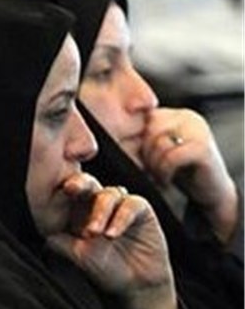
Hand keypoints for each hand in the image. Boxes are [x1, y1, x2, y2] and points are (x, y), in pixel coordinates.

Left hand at [47, 173, 180, 308]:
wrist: (137, 285)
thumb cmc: (105, 269)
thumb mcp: (79, 256)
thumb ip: (62, 242)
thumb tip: (44, 233)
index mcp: (78, 212)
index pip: (69, 194)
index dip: (61, 188)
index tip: (55, 191)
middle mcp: (98, 204)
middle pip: (88, 184)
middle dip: (79, 183)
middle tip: (71, 188)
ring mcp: (119, 205)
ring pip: (108, 194)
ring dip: (99, 211)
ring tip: (94, 233)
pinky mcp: (140, 210)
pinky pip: (130, 204)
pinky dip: (121, 217)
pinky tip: (112, 234)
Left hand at [141, 107, 236, 242]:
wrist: (208, 193)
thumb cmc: (175, 174)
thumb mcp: (151, 154)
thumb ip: (135, 143)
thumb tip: (99, 142)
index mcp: (168, 115)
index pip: (137, 118)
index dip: (128, 141)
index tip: (128, 160)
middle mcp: (184, 116)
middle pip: (145, 130)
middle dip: (140, 155)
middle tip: (146, 172)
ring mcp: (196, 129)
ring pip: (157, 143)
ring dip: (152, 165)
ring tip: (157, 176)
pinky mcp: (203, 147)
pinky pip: (172, 157)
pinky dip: (164, 172)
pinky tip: (167, 180)